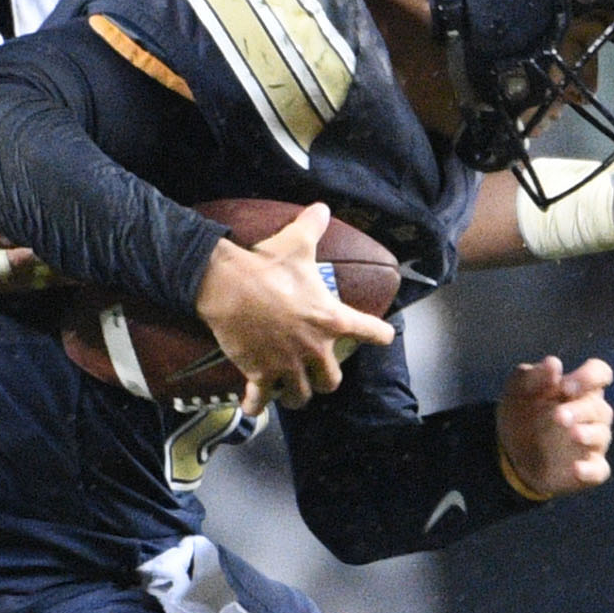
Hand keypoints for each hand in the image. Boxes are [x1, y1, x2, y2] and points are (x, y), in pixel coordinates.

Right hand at [194, 202, 395, 414]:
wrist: (228, 285)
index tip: (384, 336)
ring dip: (297, 395)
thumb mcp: (296, 242)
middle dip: (325, 379)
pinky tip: (252, 405)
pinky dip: (256, 405)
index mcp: (331, 319)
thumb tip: (322, 207)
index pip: (371, 332)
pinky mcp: (260, 374)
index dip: (380, 334)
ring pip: (302, 396)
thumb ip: (313, 226)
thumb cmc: (267, 266)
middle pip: (331, 381)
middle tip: (317, 372)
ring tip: (290, 390)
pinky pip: (261, 401)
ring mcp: (288, 365)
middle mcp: (315, 349)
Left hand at [497, 356, 613, 499]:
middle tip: (558, 416)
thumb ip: (534, 375)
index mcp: (579, 389)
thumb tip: (554, 364)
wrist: (509, 452)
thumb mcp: (517, 390)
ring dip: (588, 434)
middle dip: (580, 410)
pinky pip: (598, 469)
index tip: (566, 386)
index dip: (589, 377)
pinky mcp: (589, 469)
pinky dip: (590, 470)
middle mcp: (591, 414)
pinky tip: (576, 469)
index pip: (599, 374)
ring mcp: (592, 442)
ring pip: (601, 435)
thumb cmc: (521, 412)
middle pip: (599, 407)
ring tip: (573, 434)